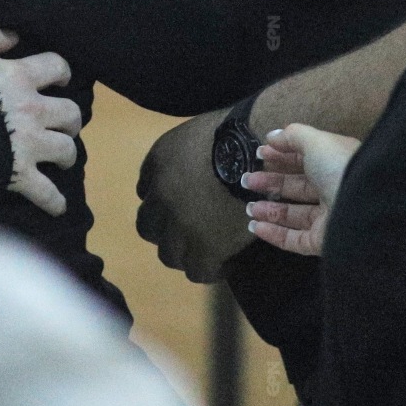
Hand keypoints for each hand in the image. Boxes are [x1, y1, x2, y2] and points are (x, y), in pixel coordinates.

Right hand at [0, 23, 81, 216]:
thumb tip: (13, 36)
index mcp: (20, 77)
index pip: (57, 67)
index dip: (62, 72)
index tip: (60, 78)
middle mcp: (32, 110)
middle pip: (70, 113)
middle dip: (69, 118)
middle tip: (61, 122)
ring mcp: (28, 144)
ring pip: (67, 150)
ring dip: (66, 153)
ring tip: (60, 158)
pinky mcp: (18, 174)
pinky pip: (46, 193)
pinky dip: (54, 201)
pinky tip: (57, 206)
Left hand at [135, 109, 255, 282]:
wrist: (257, 151)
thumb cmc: (236, 134)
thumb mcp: (196, 135)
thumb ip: (182, 157)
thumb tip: (191, 171)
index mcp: (157, 165)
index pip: (147, 195)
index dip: (163, 206)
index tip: (181, 210)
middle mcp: (161, 197)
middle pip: (149, 228)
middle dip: (166, 232)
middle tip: (191, 233)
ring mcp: (180, 225)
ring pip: (169, 254)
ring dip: (185, 253)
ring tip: (208, 251)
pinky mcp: (205, 247)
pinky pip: (197, 271)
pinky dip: (209, 270)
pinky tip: (225, 263)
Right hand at [244, 124, 359, 256]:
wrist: (366, 208)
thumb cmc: (340, 168)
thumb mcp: (316, 141)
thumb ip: (292, 136)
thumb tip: (272, 137)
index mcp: (336, 165)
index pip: (305, 160)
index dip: (281, 156)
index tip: (259, 154)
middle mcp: (334, 191)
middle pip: (297, 187)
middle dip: (270, 183)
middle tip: (247, 181)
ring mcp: (329, 218)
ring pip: (294, 215)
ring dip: (269, 210)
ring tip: (249, 207)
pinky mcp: (324, 242)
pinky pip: (295, 239)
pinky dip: (273, 234)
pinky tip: (255, 226)